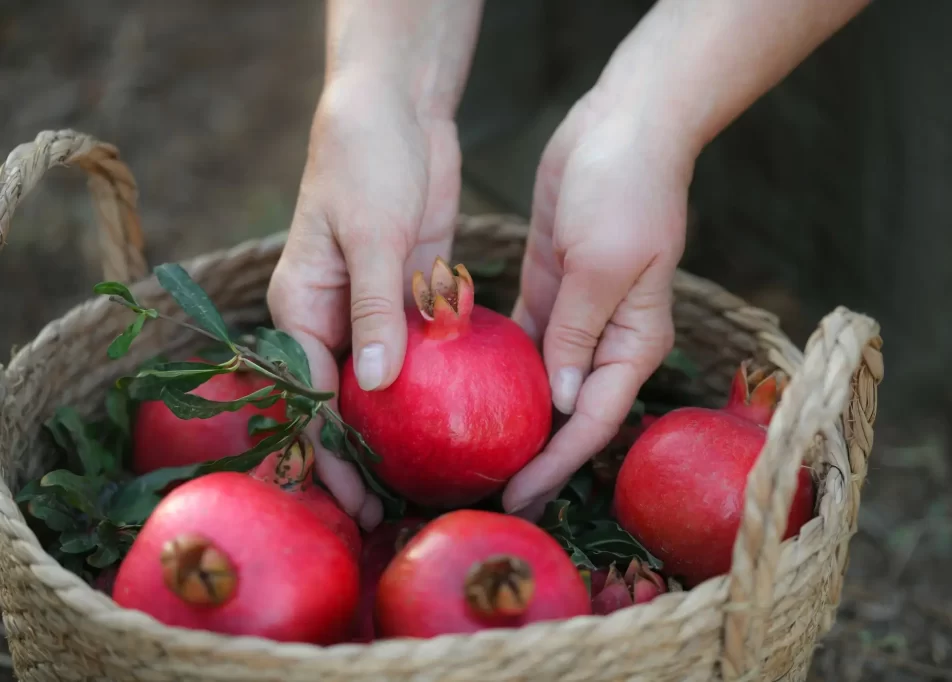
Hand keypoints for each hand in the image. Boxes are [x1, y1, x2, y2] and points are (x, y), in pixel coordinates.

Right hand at [267, 72, 462, 528]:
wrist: (397, 109)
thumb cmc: (367, 161)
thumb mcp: (372, 233)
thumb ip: (376, 309)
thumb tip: (377, 384)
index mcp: (301, 305)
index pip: (311, 395)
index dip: (332, 452)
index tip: (358, 499)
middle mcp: (333, 316)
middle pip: (344, 402)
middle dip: (363, 455)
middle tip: (392, 509)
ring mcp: (374, 310)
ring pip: (384, 385)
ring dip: (400, 430)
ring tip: (426, 481)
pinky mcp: (411, 296)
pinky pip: (420, 352)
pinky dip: (433, 385)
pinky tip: (456, 420)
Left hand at [501, 88, 694, 515]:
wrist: (625, 125)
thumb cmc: (625, 190)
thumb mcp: (601, 263)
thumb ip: (579, 332)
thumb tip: (564, 401)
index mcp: (634, 341)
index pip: (596, 420)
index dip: (557, 463)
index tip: (516, 495)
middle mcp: (608, 338)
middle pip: (569, 412)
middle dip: (533, 453)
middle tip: (486, 492)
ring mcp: (577, 314)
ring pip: (541, 382)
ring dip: (510, 415)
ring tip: (469, 454)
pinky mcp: (549, 288)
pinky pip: (520, 341)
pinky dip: (496, 365)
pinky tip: (460, 389)